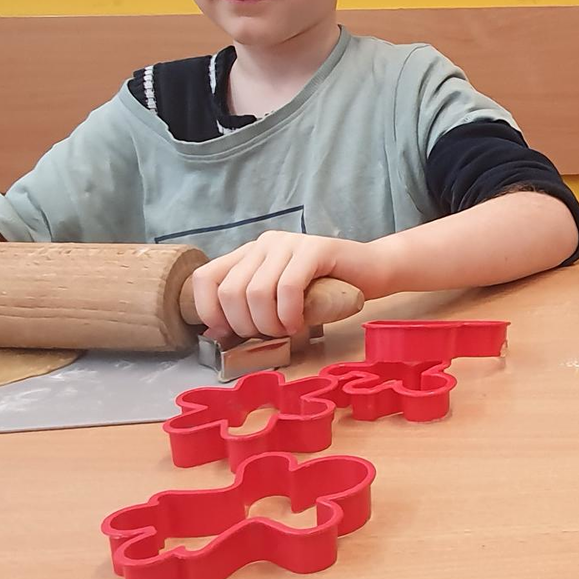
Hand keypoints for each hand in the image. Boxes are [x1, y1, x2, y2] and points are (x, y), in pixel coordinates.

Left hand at [190, 231, 389, 338]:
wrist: (373, 271)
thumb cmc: (326, 292)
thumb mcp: (279, 302)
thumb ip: (250, 309)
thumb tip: (216, 334)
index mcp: (249, 254)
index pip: (205, 278)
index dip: (209, 312)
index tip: (229, 335)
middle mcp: (264, 244)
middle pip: (230, 292)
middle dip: (246, 326)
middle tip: (270, 336)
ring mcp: (288, 243)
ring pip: (257, 292)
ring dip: (270, 324)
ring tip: (288, 330)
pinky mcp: (314, 248)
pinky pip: (288, 288)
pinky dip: (290, 315)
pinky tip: (300, 323)